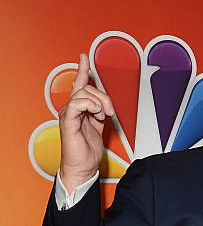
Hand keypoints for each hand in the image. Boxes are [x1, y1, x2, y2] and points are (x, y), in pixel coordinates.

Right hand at [59, 53, 114, 193]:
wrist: (83, 168)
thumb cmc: (88, 152)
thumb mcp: (99, 127)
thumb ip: (100, 113)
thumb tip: (105, 104)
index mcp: (78, 110)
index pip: (79, 85)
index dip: (82, 70)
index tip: (84, 57)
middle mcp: (71, 109)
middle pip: (86, 87)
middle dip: (103, 96)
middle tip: (110, 112)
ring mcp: (68, 114)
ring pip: (83, 93)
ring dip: (99, 102)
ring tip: (103, 116)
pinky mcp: (68, 120)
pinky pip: (77, 103)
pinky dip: (90, 105)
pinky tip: (96, 114)